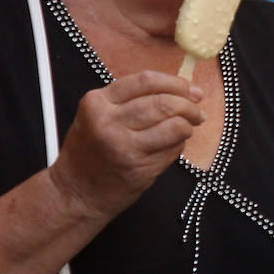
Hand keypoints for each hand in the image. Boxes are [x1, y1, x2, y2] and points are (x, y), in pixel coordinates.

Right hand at [49, 70, 205, 219]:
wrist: (76, 192)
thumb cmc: (90, 152)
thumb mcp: (97, 115)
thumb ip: (129, 100)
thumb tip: (179, 89)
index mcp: (97, 102)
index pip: (145, 81)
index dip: (174, 83)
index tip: (190, 88)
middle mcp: (109, 122)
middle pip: (163, 102)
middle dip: (188, 104)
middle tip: (198, 108)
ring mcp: (124, 146)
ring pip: (174, 124)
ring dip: (189, 123)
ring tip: (190, 125)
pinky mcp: (139, 168)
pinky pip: (173, 148)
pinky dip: (180, 143)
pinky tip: (174, 144)